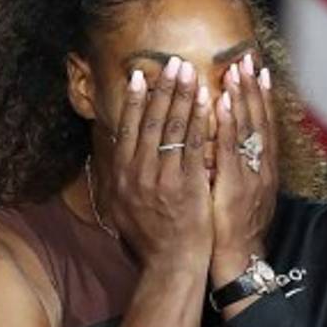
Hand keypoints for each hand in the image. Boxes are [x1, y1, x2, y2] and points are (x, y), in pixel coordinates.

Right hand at [97, 57, 212, 273]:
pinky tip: (208, 100)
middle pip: (150, 122)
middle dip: (162, 88)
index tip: (140, 75)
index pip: (128, 128)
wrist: (170, 263)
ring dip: (181, 95)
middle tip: (171, 63)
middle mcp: (137, 173)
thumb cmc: (150, 237)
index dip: (135, 100)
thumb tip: (118, 152)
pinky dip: (200, 119)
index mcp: (121, 176)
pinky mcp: (187, 184)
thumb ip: (121, 178)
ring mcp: (162, 178)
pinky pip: (194, 144)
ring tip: (189, 71)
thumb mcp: (123, 207)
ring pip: (172, 128)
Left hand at [210, 52, 278, 287]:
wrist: (236, 261)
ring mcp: (250, 175)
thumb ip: (231, 169)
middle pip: (257, 119)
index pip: (260, 124)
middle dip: (252, 87)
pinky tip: (222, 103)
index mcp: (260, 167)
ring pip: (248, 129)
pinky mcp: (235, 186)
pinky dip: (228, 124)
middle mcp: (259, 167)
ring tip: (236, 68)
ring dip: (242, 96)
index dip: (258, 96)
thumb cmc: (229, 229)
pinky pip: (230, 150)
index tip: (255, 68)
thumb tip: (220, 148)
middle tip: (247, 57)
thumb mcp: (234, 193)